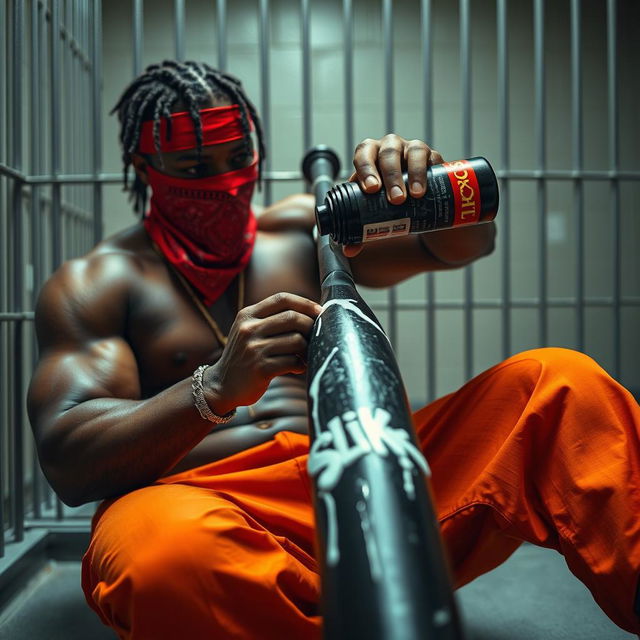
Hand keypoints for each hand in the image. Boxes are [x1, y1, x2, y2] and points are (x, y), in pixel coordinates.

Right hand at [204, 293, 321, 412]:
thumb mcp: (249, 331)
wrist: (221, 385)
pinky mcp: (260, 368)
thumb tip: (311, 313)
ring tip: (304, 355)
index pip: (282, 299)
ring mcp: (254, 349)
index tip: (320, 311)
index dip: (305, 303)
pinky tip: (297, 368)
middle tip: (316, 336)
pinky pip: (292, 361)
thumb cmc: (244, 356)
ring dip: (307, 349)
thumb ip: (272, 319)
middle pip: (292, 318)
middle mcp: (249, 329)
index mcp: (247, 315)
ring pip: (296, 340)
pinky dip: (300, 365)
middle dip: (311, 326)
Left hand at [343, 135, 443, 256]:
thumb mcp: (373, 215)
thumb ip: (360, 232)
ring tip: (414, 196)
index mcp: (369, 157)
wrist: (417, 204)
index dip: (366, 168)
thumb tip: (349, 250)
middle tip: (395, 199)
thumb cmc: (387, 204)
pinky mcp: (432, 157)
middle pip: (388, 153)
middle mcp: (390, 149)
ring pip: (413, 151)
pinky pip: (432, 158)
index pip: (364, 154)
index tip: (371, 190)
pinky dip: (429, 172)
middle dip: (391, 175)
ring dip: (413, 173)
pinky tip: (428, 188)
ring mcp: (412, 150)